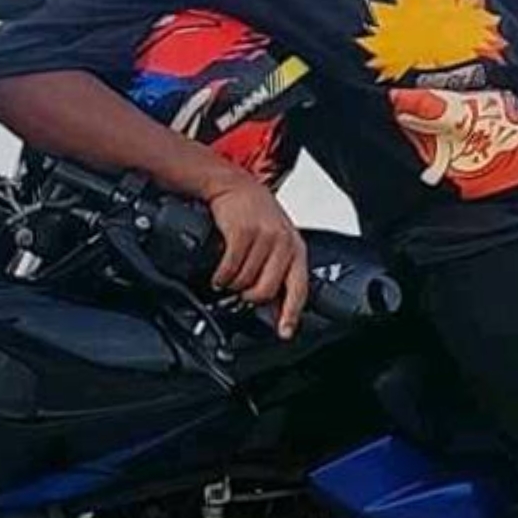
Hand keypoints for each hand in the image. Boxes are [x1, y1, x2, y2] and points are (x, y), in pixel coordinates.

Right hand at [206, 173, 307, 339]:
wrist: (233, 185)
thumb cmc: (255, 215)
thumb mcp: (275, 242)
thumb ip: (276, 273)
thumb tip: (276, 310)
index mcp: (295, 249)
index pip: (299, 289)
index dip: (290, 314)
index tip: (284, 332)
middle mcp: (283, 243)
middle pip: (266, 290)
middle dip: (249, 296)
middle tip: (240, 290)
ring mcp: (263, 236)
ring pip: (245, 281)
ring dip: (232, 284)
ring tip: (228, 276)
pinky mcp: (242, 231)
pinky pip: (230, 268)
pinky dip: (221, 276)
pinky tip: (219, 274)